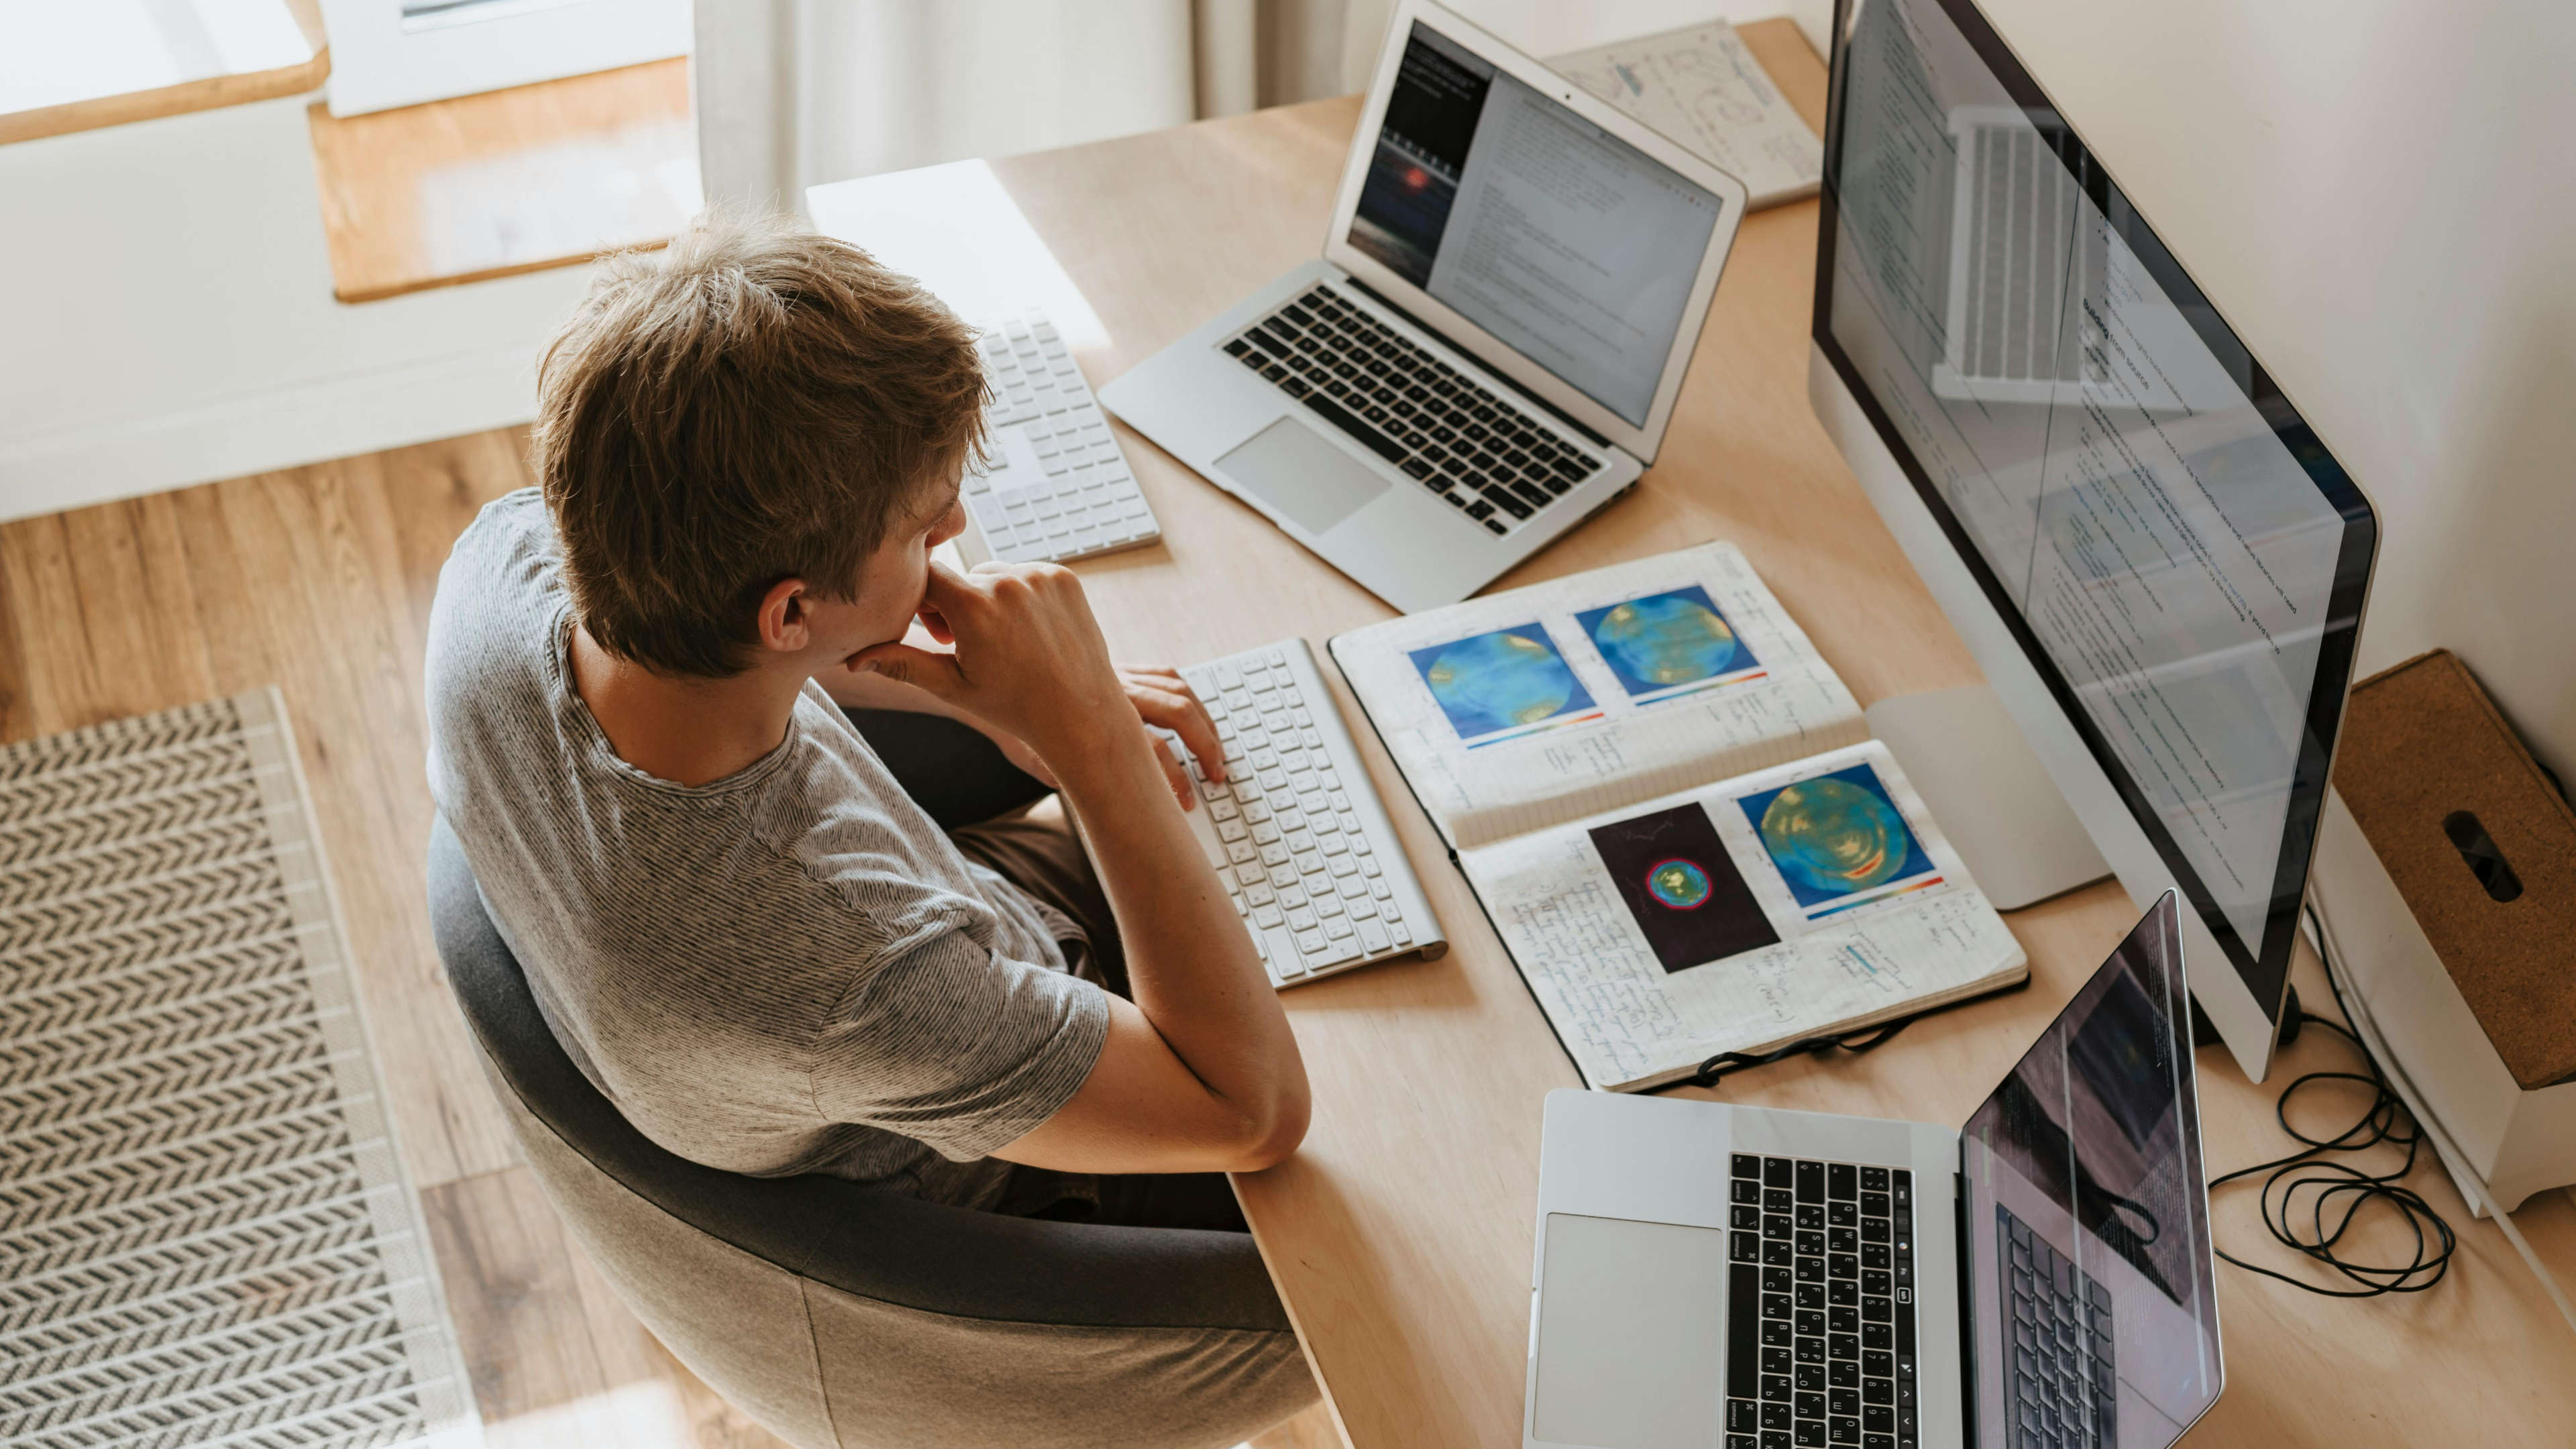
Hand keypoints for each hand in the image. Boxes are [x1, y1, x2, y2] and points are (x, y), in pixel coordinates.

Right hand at [856, 562, 1210, 800]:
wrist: (1081, 714)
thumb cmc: (1012, 706)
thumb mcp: (952, 687)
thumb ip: (901, 663)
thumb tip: (852, 660)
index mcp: (975, 607)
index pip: (926, 577)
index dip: (923, 603)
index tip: (938, 634)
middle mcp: (1008, 582)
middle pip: (961, 577)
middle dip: (957, 605)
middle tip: (970, 646)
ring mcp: (1040, 576)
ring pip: (994, 575)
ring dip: (990, 599)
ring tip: (1004, 641)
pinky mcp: (1064, 577)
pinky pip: (1027, 575)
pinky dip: (1022, 596)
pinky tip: (1030, 632)